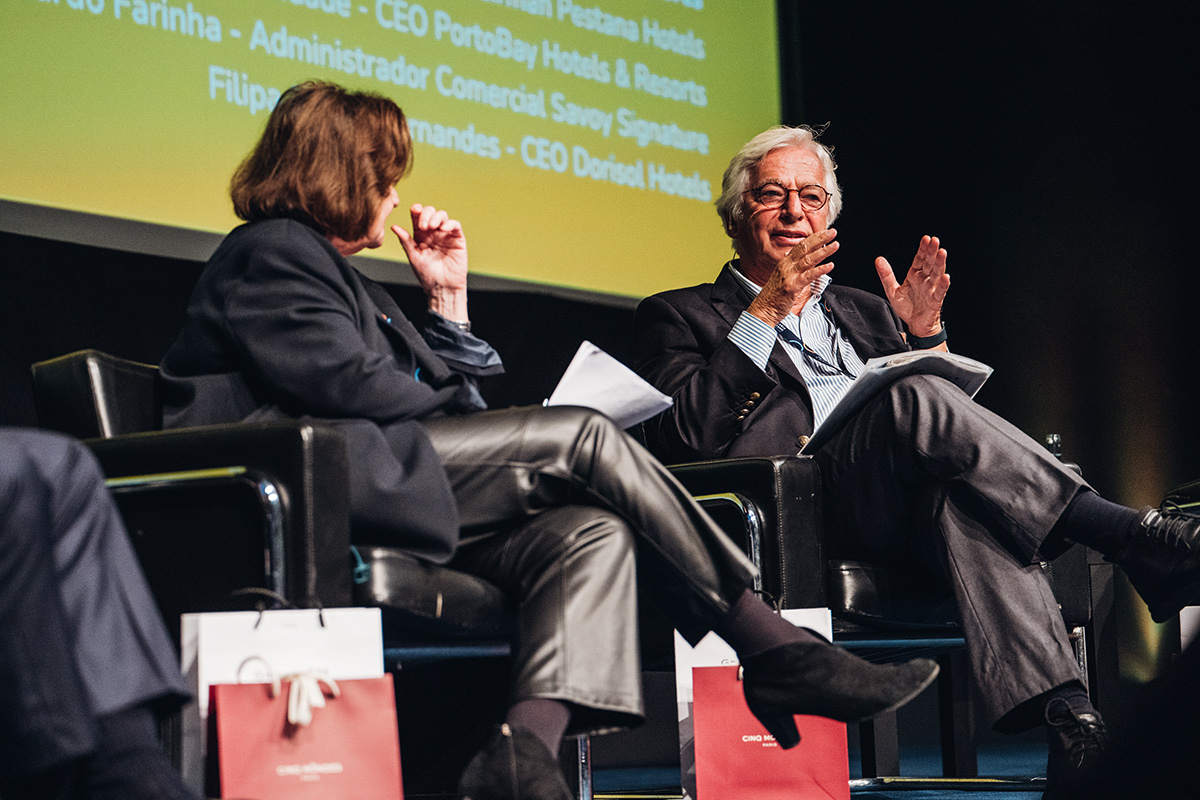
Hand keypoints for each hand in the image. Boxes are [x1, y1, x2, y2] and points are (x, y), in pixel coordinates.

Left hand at [392, 204, 468, 320]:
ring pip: (442, 216)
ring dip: (436, 217)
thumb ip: (406, 241)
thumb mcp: (413, 256)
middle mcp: (433, 233)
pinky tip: (443, 229)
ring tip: (432, 227)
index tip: (414, 210)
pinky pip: (455, 225)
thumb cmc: (427, 275)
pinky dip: (449, 223)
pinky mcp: (457, 239)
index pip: (418, 217)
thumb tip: (394, 227)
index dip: (416, 210)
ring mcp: (446, 235)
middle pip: (430, 212)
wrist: (442, 288)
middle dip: (426, 214)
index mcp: (421, 235)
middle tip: (423, 227)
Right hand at [747, 228, 837, 326]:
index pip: (801, 245)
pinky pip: (808, 276)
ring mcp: (789, 275)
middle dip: (820, 239)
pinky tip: (830, 265)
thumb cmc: (773, 295)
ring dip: (823, 251)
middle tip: (833, 232)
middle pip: (805, 248)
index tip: (825, 233)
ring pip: (808, 259)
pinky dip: (820, 270)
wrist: (763, 309)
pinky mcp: (792, 286)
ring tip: (835, 245)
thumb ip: (789, 265)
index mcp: (785, 262)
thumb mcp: (781, 275)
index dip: (814, 238)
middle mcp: (786, 265)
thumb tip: (790, 254)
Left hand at [874, 235, 949, 336]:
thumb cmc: (907, 307)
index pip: (920, 259)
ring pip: (936, 274)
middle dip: (932, 252)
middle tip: (935, 240)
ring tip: (942, 253)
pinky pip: (940, 292)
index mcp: (915, 275)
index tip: (926, 238)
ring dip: (940, 263)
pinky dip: (943, 285)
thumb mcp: (892, 290)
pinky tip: (945, 277)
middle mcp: (924, 280)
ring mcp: (931, 290)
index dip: (923, 249)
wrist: (915, 325)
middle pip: (929, 263)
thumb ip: (886, 275)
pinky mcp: (935, 301)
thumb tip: (878, 259)